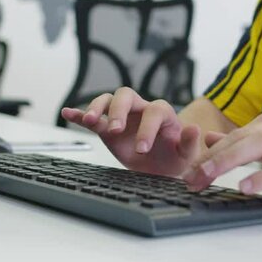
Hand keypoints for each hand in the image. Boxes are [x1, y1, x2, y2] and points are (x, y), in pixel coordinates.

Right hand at [61, 87, 200, 176]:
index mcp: (162, 114)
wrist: (162, 166)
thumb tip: (193, 129)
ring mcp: (122, 116)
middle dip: (119, 111)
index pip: (154, 111)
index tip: (142, 149)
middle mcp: (140, 109)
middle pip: (127, 95)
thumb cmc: (175, 157)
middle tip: (115, 130)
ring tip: (90, 121)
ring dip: (97, 108)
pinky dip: (79, 114)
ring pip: (108, 100)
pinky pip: (92, 117)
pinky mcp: (107, 127)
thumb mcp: (186, 154)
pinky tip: (68, 113)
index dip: (147, 128)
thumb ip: (188, 142)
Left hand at [185, 108, 261, 196]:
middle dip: (214, 156)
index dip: (210, 153)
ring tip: (210, 175)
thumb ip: (246, 142)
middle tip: (192, 176)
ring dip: (232, 160)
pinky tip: (248, 186)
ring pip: (261, 144)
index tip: (190, 172)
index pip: (236, 135)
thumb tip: (209, 140)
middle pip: (243, 137)